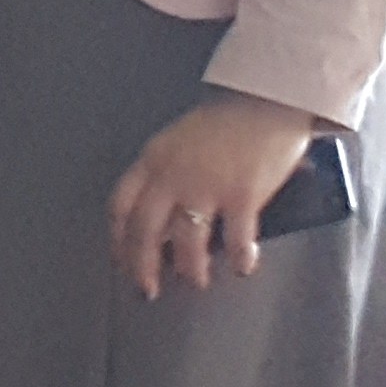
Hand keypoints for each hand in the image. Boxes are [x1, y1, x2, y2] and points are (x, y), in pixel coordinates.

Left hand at [108, 87, 322, 296]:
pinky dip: (239, 257)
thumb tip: (164, 217)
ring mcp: (206, 185)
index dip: (117, 238)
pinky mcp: (242, 193)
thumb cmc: (226, 121)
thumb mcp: (179, 141)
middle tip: (147, 289)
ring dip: (189, 268)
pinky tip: (244, 267)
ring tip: (196, 281)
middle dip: (142, 265)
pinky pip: (235, 237)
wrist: (268, 98)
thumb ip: (167, 173)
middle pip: (144, 230)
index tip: (120, 260)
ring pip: (186, 241)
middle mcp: (172, 175)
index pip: (120, 205)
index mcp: (153, 159)